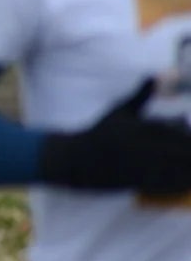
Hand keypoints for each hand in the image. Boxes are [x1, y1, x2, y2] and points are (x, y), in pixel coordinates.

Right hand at [40, 78, 190, 193]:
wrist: (79, 158)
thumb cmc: (101, 132)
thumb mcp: (121, 110)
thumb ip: (142, 94)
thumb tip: (156, 75)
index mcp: (145, 128)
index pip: (181, 133)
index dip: (187, 135)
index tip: (185, 133)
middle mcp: (147, 148)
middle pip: (184, 152)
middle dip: (187, 150)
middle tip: (183, 148)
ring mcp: (145, 167)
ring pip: (181, 171)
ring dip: (186, 168)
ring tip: (182, 163)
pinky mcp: (142, 182)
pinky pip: (170, 185)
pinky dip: (180, 183)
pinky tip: (181, 179)